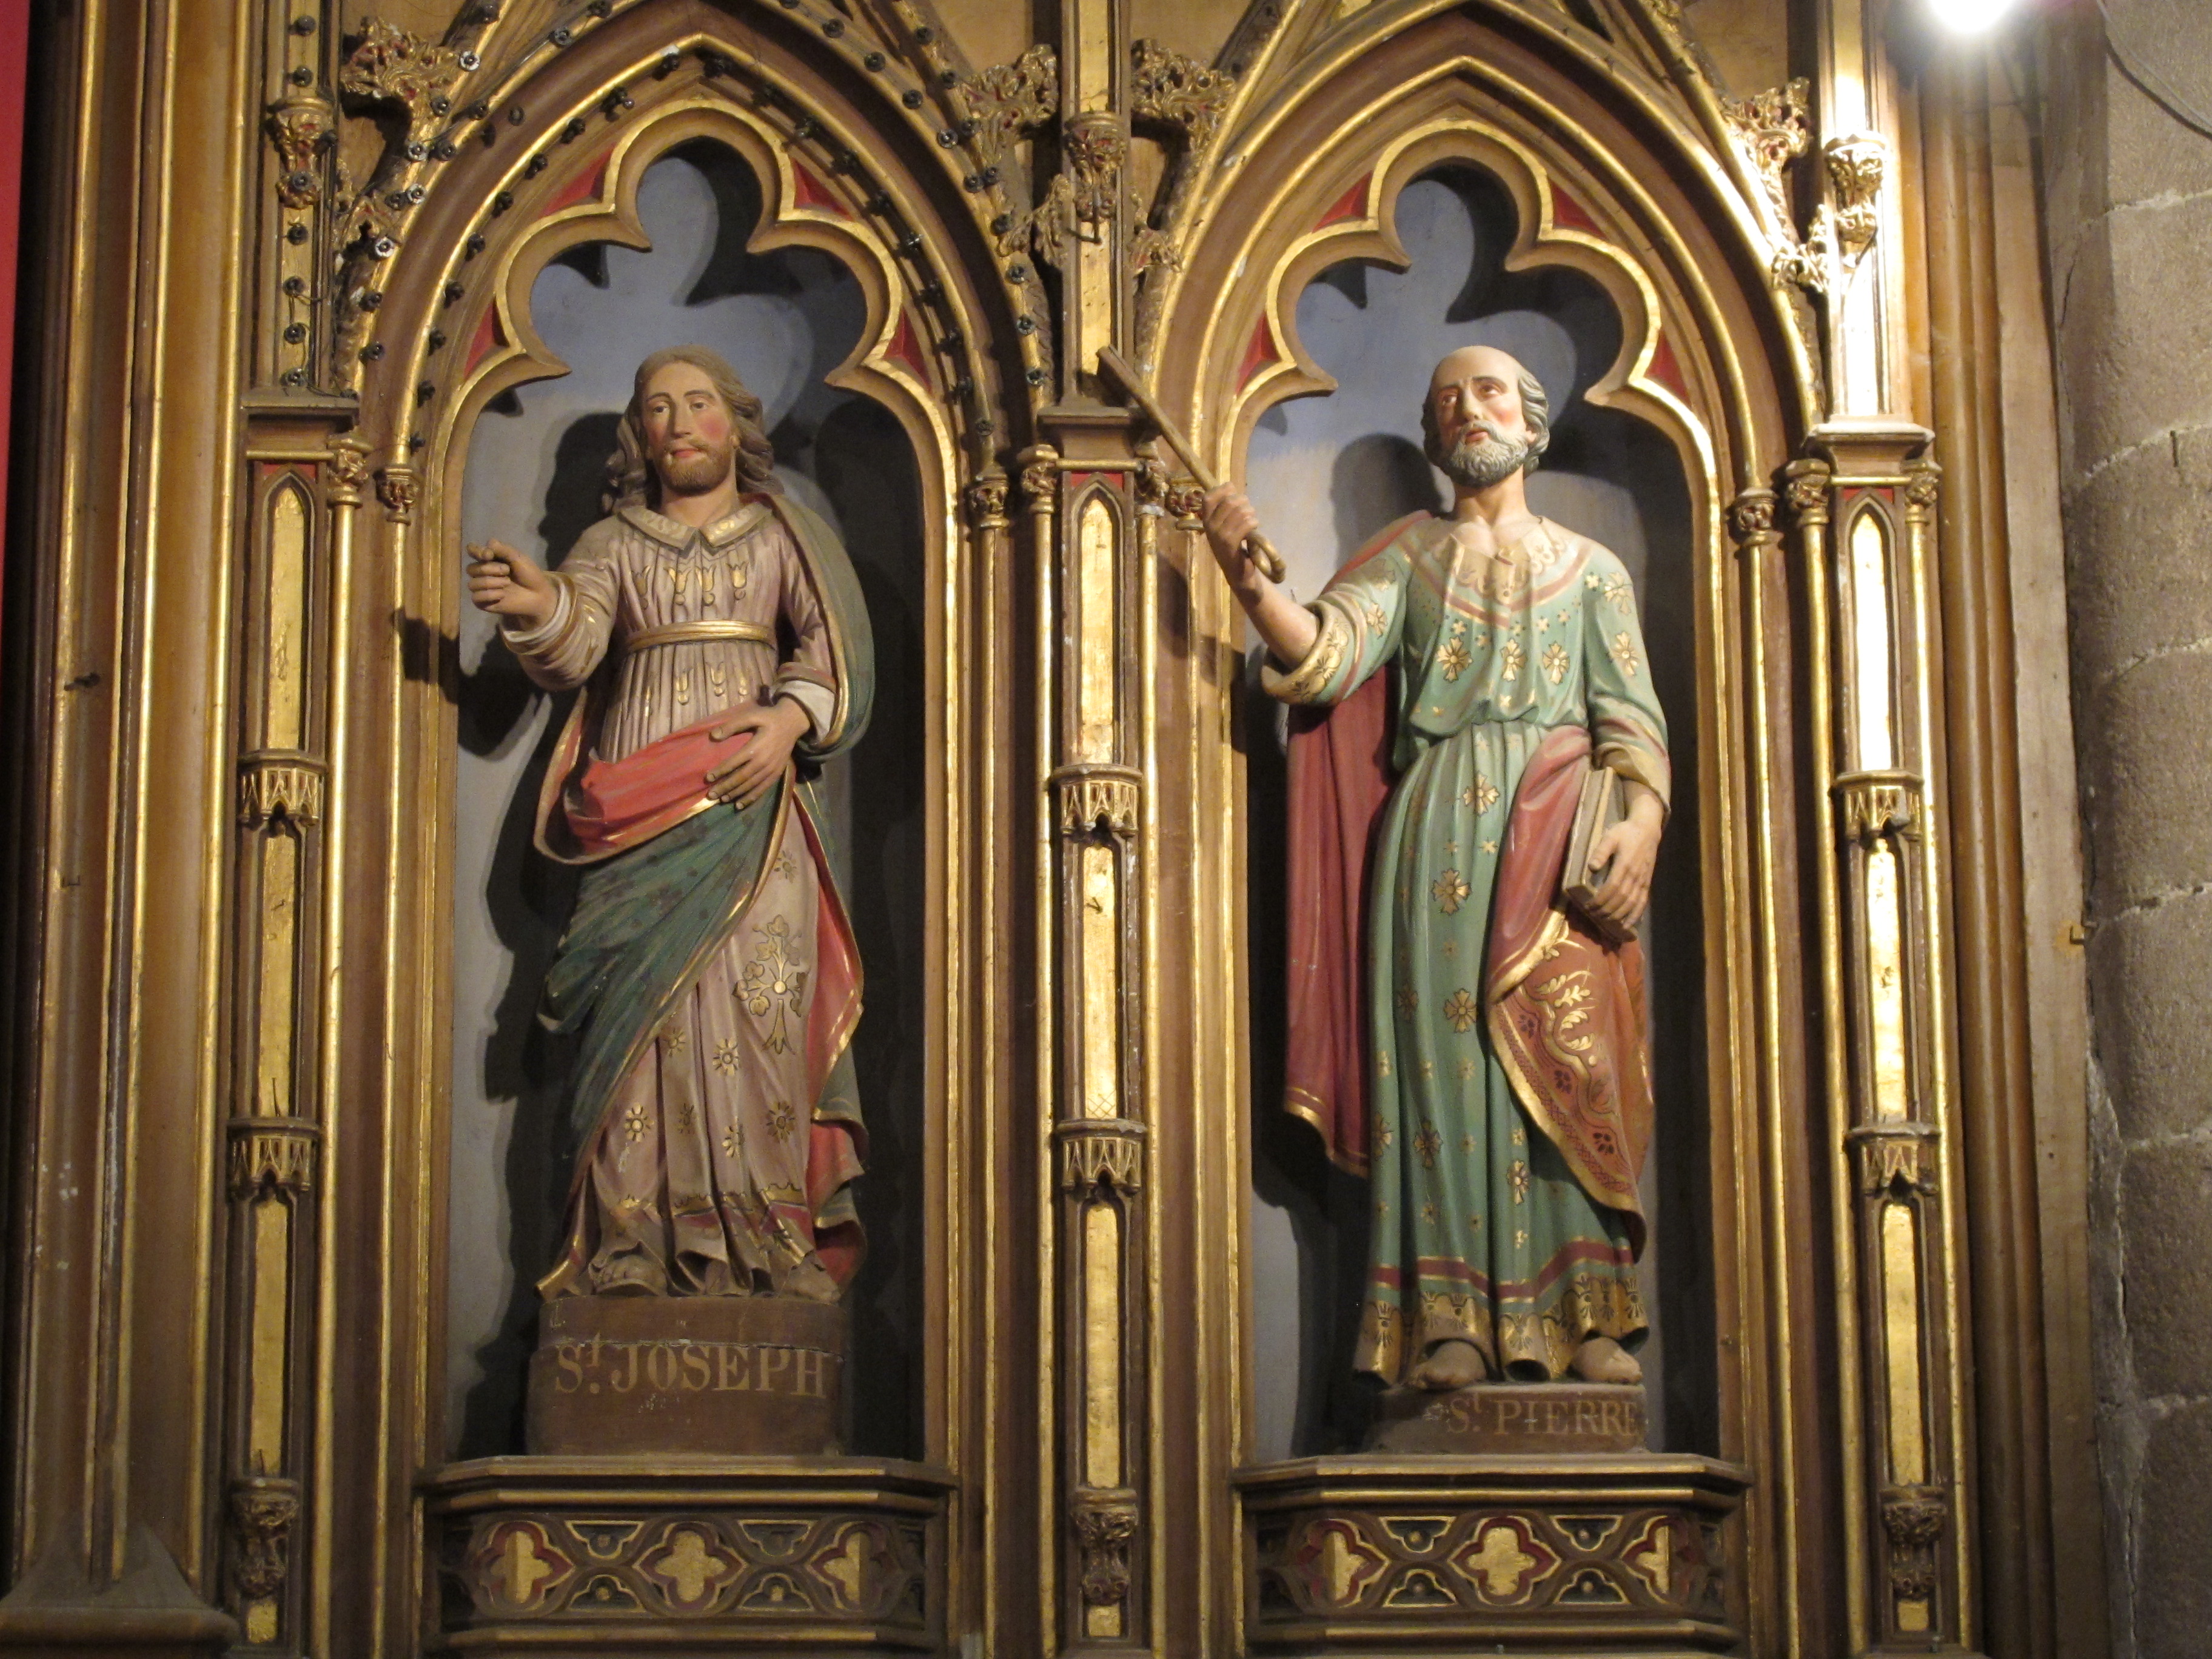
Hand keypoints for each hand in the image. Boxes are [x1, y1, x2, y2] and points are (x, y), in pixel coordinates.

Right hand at [466, 539, 556, 628]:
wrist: (538, 595)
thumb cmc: (529, 575)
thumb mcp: (518, 558)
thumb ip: (503, 550)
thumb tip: (488, 543)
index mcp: (488, 559)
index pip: (471, 551)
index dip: (476, 552)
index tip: (489, 555)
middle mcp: (482, 573)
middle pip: (470, 568)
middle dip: (489, 569)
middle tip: (507, 571)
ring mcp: (482, 588)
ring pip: (472, 584)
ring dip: (491, 582)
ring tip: (507, 583)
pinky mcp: (483, 603)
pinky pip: (476, 597)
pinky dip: (490, 595)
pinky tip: (502, 595)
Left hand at [706, 699, 808, 809]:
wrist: (792, 723)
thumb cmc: (769, 718)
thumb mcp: (751, 716)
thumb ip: (732, 726)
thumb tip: (713, 736)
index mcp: (755, 748)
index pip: (733, 763)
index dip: (720, 771)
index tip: (708, 778)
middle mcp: (763, 762)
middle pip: (740, 778)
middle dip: (725, 787)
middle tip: (710, 795)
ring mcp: (771, 770)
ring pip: (750, 786)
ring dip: (735, 794)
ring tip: (722, 800)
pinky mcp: (777, 773)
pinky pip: (763, 789)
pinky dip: (751, 798)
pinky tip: (740, 804)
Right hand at [1201, 484, 1267, 597]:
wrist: (1239, 573)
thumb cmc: (1235, 547)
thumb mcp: (1227, 526)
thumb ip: (1226, 508)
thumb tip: (1230, 486)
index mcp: (1206, 521)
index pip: (1208, 496)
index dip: (1223, 490)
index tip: (1234, 492)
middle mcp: (1209, 527)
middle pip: (1229, 501)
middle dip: (1244, 502)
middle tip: (1249, 511)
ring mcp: (1219, 535)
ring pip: (1240, 511)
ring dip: (1251, 513)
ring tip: (1252, 521)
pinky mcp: (1230, 543)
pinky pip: (1245, 523)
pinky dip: (1253, 522)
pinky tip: (1254, 528)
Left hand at [1587, 788, 1663, 933]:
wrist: (1648, 830)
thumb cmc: (1626, 832)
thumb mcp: (1610, 837)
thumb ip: (1601, 851)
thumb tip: (1592, 867)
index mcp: (1625, 864)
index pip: (1612, 888)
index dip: (1600, 900)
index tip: (1589, 906)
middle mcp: (1635, 875)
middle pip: (1621, 899)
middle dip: (1606, 910)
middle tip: (1593, 915)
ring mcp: (1643, 880)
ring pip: (1632, 903)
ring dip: (1618, 915)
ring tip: (1606, 921)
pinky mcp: (1647, 883)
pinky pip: (1643, 902)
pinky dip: (1636, 915)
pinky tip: (1628, 925)